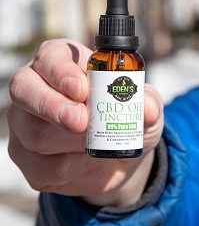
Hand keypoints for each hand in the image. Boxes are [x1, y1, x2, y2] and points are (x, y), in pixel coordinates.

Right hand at [8, 39, 163, 206]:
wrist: (119, 155)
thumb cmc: (125, 116)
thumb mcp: (144, 105)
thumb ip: (148, 102)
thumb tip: (147, 109)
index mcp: (62, 63)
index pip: (50, 58)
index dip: (62, 72)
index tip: (83, 88)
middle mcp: (34, 88)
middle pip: (25, 91)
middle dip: (54, 107)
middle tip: (83, 122)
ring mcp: (23, 124)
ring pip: (34, 133)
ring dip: (72, 143)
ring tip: (96, 143)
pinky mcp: (26, 159)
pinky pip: (40, 166)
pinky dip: (71, 167)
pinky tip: (87, 161)